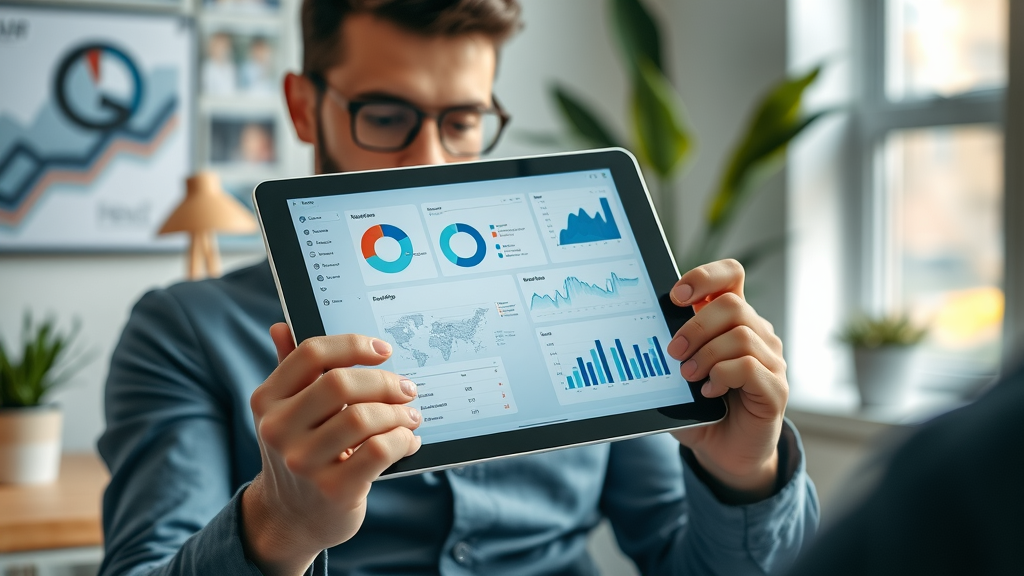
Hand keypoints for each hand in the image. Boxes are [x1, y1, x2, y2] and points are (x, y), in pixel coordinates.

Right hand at [241, 324, 421, 574]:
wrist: (291, 517)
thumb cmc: (301, 450)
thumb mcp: (288, 412)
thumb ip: (291, 370)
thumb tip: (282, 326)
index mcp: (268, 400)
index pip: (312, 354)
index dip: (354, 345)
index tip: (383, 350)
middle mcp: (278, 429)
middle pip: (341, 383)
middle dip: (384, 381)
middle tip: (406, 388)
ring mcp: (303, 462)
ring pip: (363, 418)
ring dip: (398, 413)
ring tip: (410, 416)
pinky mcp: (332, 490)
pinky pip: (380, 451)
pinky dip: (403, 440)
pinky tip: (408, 440)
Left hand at [665, 260, 787, 502]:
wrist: (724, 452)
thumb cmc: (699, 409)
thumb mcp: (676, 376)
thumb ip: (669, 352)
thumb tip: (644, 334)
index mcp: (732, 321)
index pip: (731, 276)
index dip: (705, 276)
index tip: (676, 297)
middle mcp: (757, 334)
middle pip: (732, 305)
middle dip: (695, 327)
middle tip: (673, 352)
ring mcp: (771, 361)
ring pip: (741, 335)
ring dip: (706, 354)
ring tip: (688, 376)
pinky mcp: (776, 389)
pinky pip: (749, 367)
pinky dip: (722, 375)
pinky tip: (708, 391)